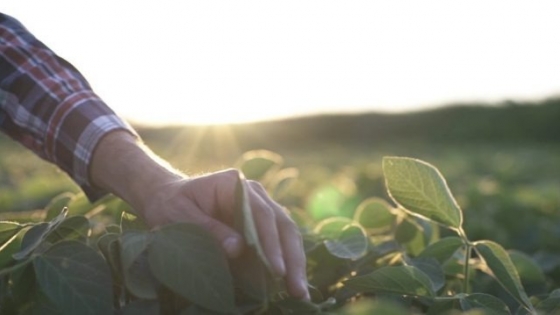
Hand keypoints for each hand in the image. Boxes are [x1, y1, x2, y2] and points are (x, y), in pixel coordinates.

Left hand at [90, 131, 309, 299]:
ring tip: (299, 291)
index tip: (276, 270)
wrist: (167, 198)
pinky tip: (291, 282)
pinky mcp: (259, 222)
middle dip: (292, 257)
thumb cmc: (170, 205)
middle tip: (296, 289)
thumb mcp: (180, 216)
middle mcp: (253, 192)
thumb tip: (238, 249)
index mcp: (234, 184)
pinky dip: (286, 261)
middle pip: (281, 223)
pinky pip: (279, 240)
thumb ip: (208, 230)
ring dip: (294, 262)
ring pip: (286, 232)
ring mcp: (259, 206)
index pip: (261, 213)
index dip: (270, 243)